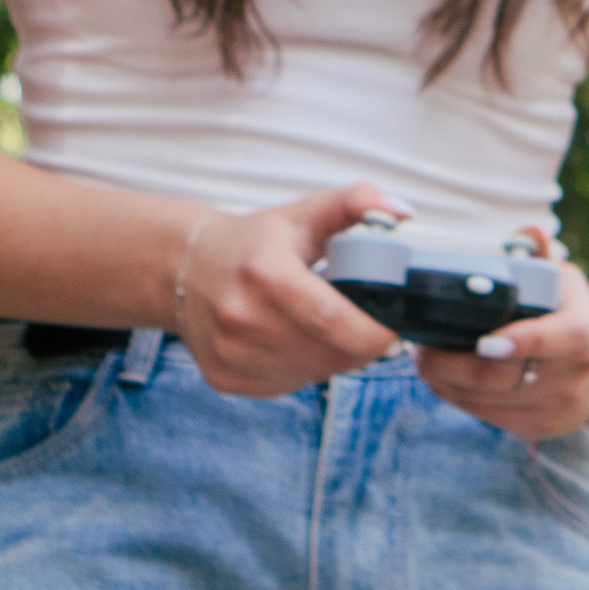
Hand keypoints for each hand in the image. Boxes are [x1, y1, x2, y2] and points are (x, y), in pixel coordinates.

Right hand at [175, 184, 399, 396]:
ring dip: (331, 359)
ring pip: (310, 374)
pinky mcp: (222, 376)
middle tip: (364, 328)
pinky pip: (285, 386)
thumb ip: (356, 203)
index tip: (393, 328)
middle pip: (326, 353)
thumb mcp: (306, 213)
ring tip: (322, 329)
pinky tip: (293, 343)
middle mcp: (240, 315)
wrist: (187, 267)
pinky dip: (301, 370)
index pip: (330, 319)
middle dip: (359, 347)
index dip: (372, 333)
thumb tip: (401, 211)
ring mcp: (228, 351)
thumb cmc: (258, 241)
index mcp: (264, 270)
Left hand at [418, 255, 588, 437]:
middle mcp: (572, 376)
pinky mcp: (538, 429)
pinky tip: (444, 381)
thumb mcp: (562, 279)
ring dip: (447, 383)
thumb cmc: (570, 312)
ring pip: (487, 401)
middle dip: (451, 365)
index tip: (477, 340)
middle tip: (421, 348)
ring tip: (424, 360)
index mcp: (580, 333)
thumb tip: (528, 233)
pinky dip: (459, 399)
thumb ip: (540, 255)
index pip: (543, 340)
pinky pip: (488, 417)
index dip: (510, 343)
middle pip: (500, 377)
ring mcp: (556, 408)